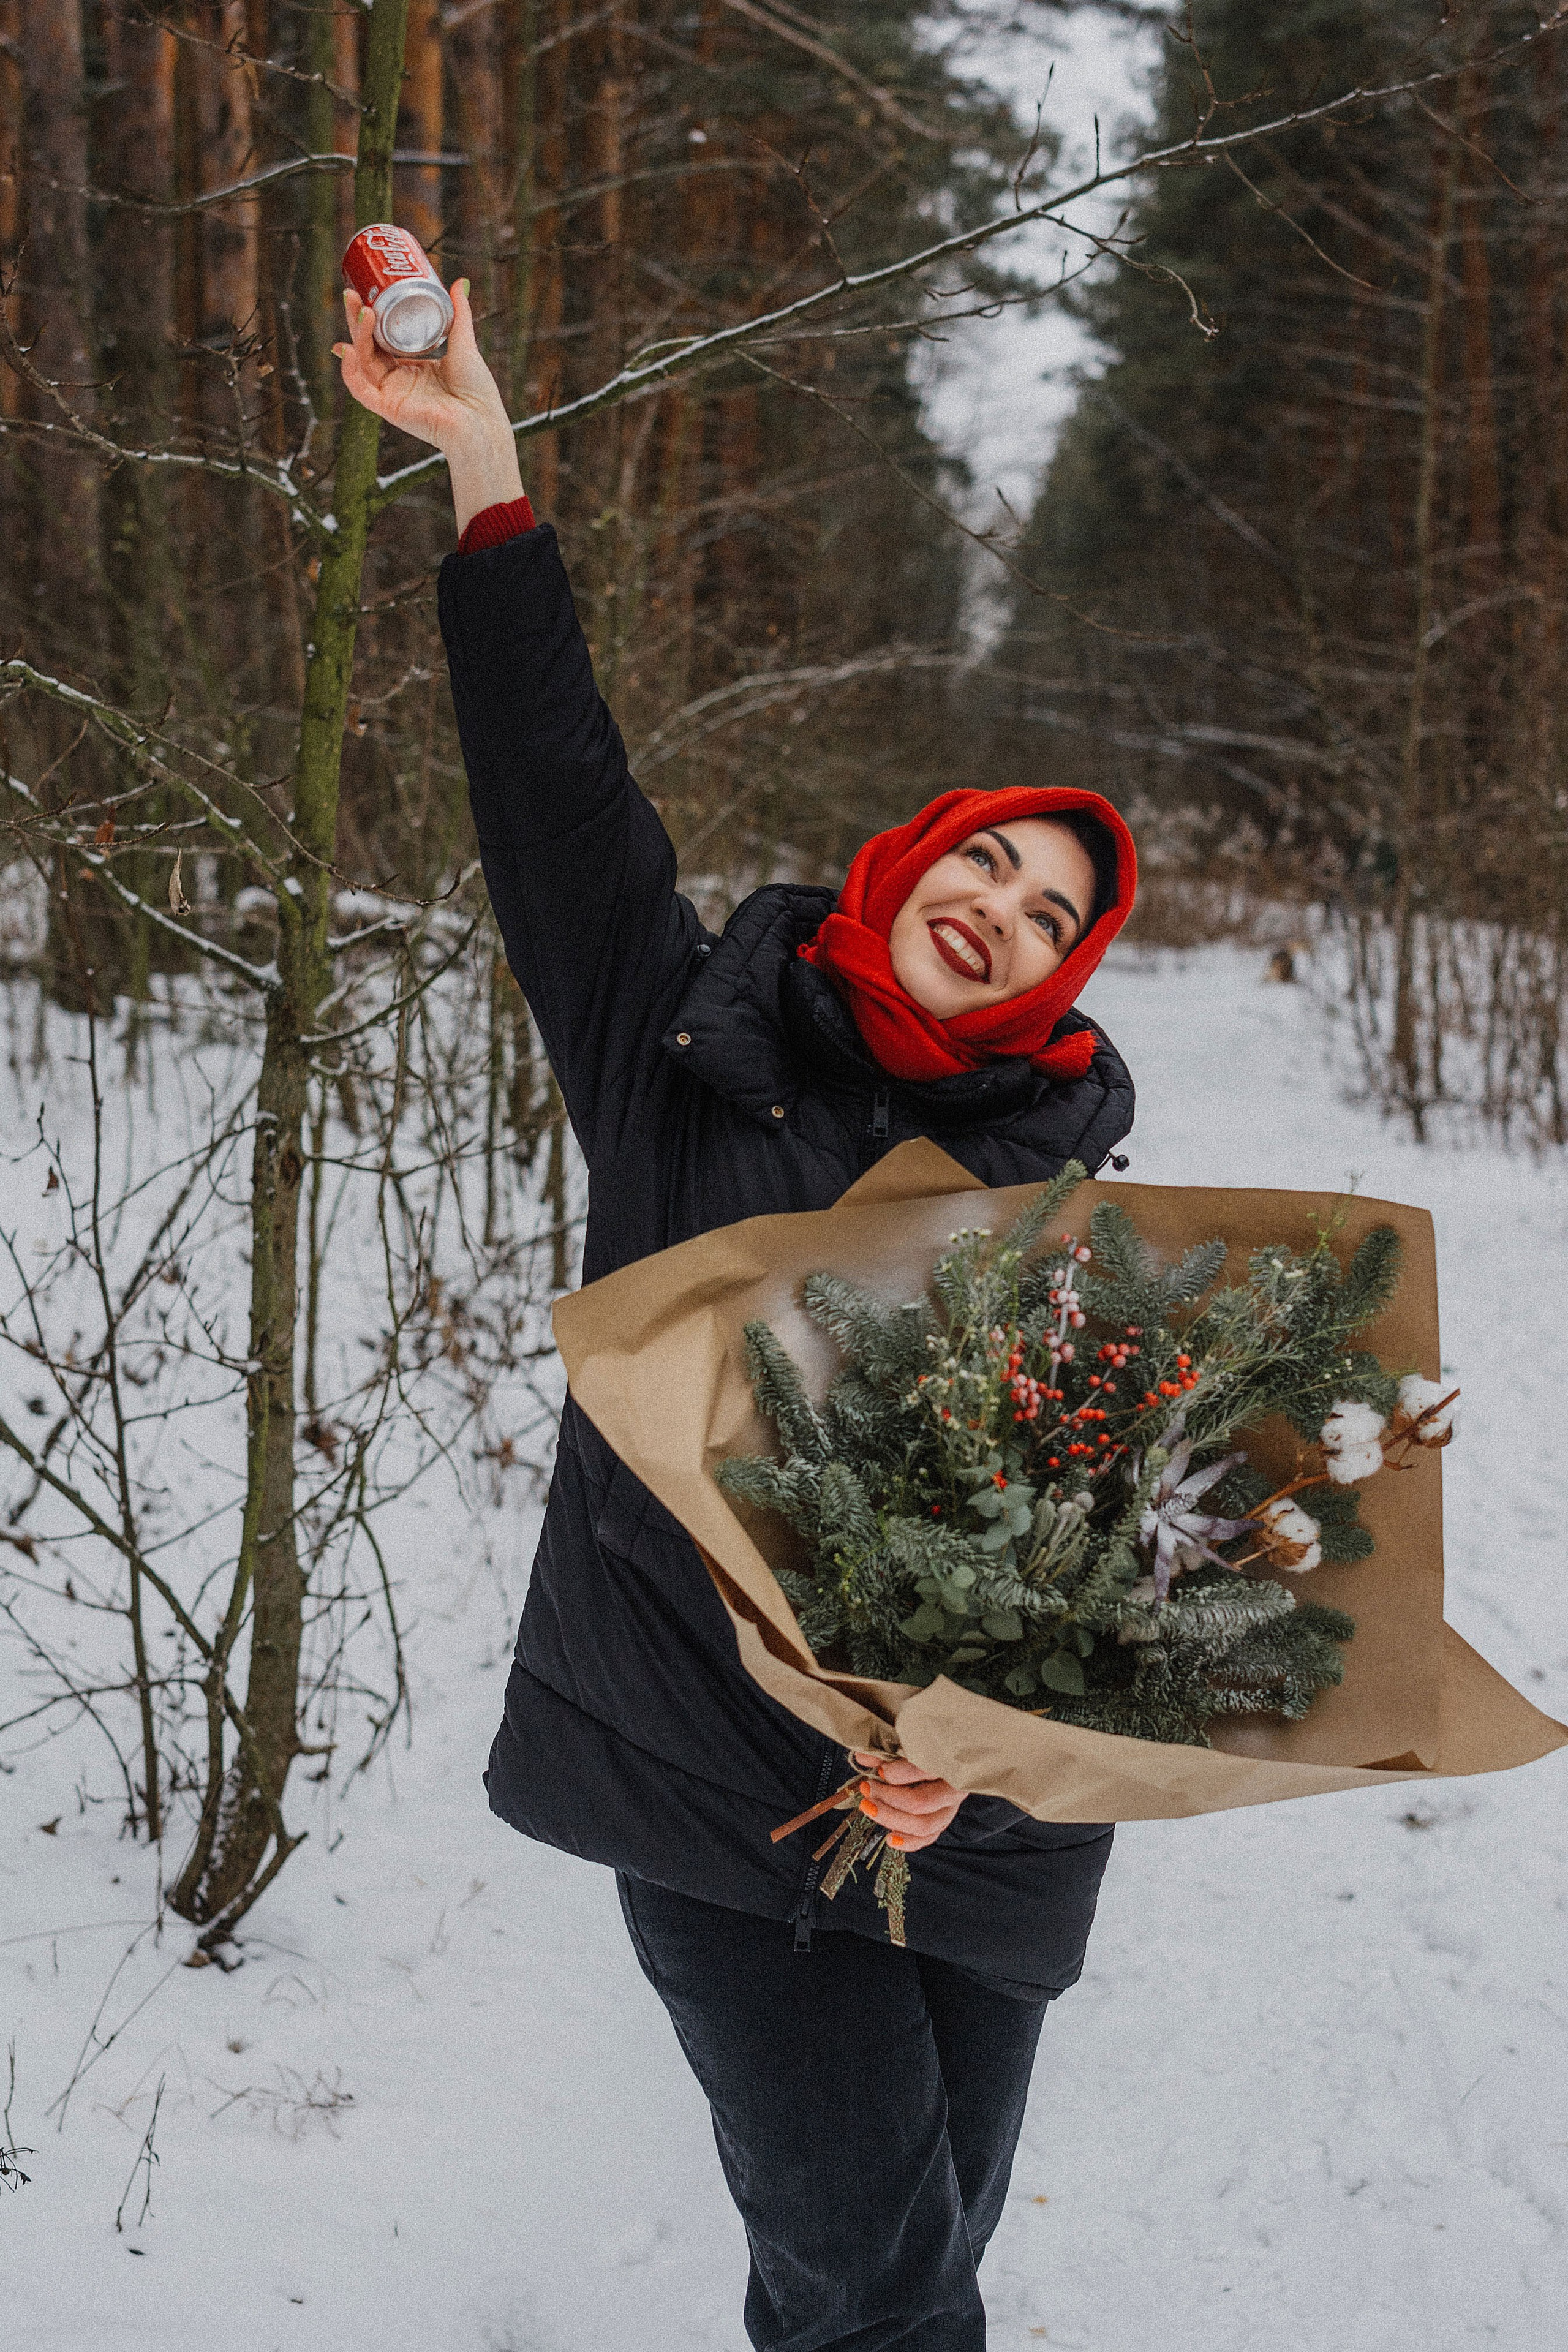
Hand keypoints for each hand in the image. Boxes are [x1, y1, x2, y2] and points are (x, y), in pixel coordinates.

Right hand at [334, 278, 523, 531]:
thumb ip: (459, 315)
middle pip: (367, 347)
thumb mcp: (464, 343)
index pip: (382, 339)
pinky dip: (350, 370)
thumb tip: (458, 282)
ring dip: (356, 337)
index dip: (370, 317)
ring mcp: (392, 395)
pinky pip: (360, 391)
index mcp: (412, 368)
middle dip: (355, 320)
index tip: (365, 291)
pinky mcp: (389, 409)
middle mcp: (398, 381)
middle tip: (351, 293)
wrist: (481, 420)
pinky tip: (348, 349)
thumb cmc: (477, 391)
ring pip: (361, 364)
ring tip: (362, 312)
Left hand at [850, 1750, 965, 1854]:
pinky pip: (928, 1838)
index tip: (879, 1771)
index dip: (897, 1773)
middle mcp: (953, 1787)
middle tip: (867, 1788)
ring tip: (869, 1807)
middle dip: (888, 1798)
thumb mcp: (908, 1740)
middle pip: (920, 1802)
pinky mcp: (944, 1820)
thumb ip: (887, 1749)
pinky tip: (890, 1838)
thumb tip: (862, 1758)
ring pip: (924, 1825)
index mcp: (948, 1761)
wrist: (947, 1752)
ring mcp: (950, 1807)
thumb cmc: (926, 1743)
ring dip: (891, 1819)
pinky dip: (909, 1842)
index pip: (924, 1771)